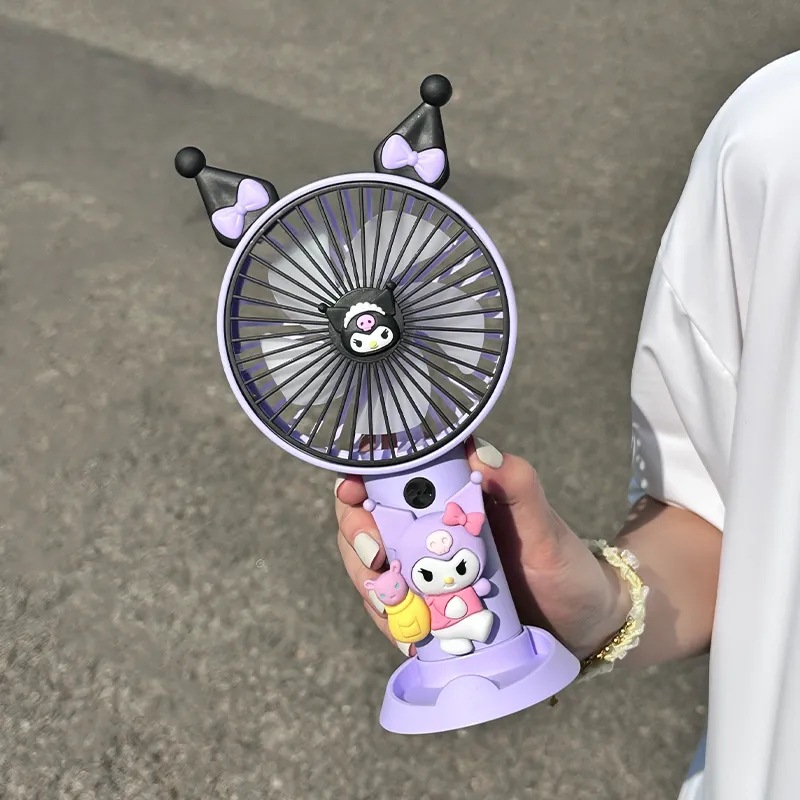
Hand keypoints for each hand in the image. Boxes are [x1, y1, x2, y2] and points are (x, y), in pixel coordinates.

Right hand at [335, 437, 630, 658]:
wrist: (583, 625)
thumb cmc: (565, 567)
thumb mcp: (546, 527)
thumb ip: (520, 486)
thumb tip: (482, 453)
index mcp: (450, 495)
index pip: (390, 475)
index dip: (360, 477)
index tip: (354, 489)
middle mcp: (428, 530)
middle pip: (366, 521)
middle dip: (356, 535)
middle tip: (376, 557)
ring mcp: (424, 572)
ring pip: (370, 567)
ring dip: (368, 581)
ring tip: (390, 597)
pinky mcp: (428, 611)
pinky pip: (392, 611)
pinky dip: (389, 619)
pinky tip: (404, 631)